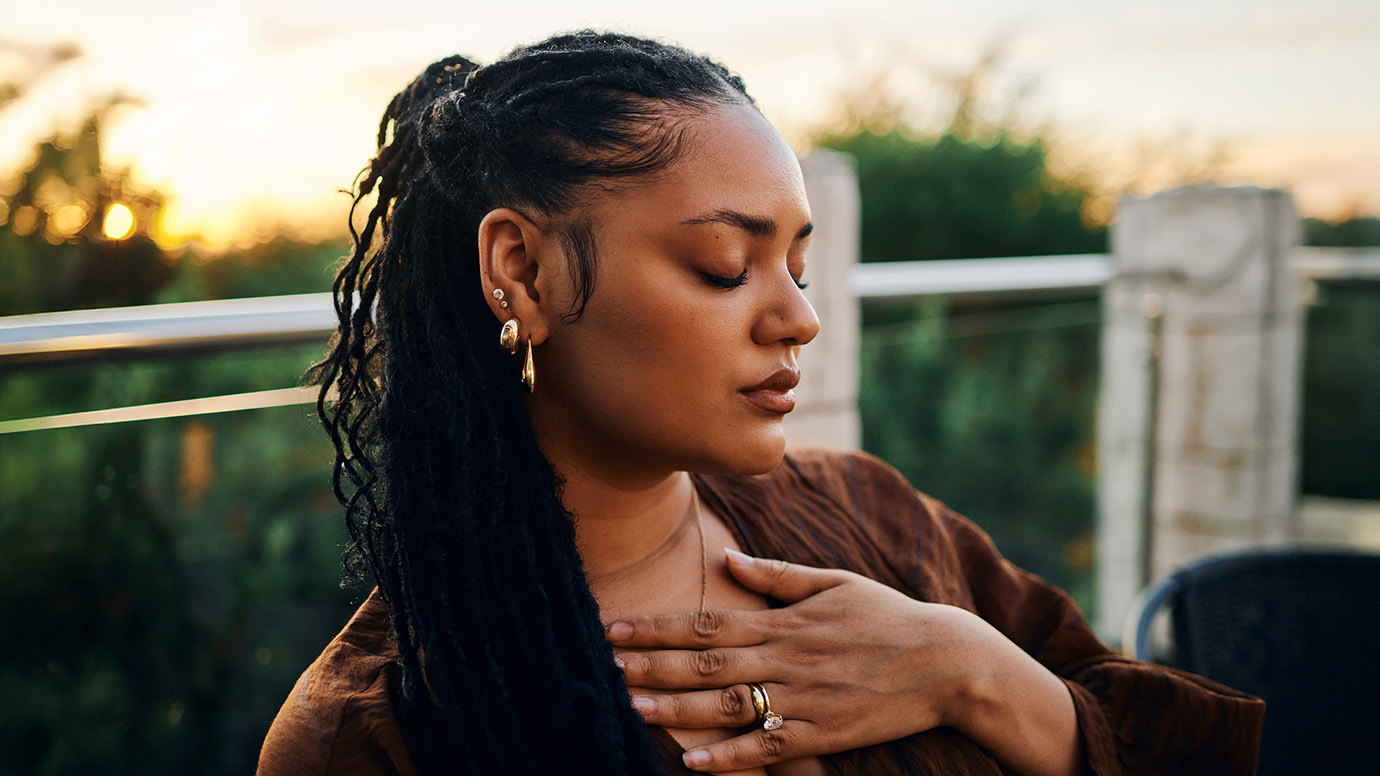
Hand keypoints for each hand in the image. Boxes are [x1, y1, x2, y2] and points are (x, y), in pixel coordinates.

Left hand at [607, 549, 1006, 771]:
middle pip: (707, 662)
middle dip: (653, 664)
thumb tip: (729, 558)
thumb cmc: (888, 616)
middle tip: (605, 665)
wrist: (945, 660)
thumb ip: (778, 575)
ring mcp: (804, 697)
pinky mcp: (823, 733)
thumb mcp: (834, 582)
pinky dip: (730, 756)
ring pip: (729, 703)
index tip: (618, 627)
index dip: (660, 627)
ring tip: (633, 707)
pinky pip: (768, 747)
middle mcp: (786, 657)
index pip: (709, 621)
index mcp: (784, 621)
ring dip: (678, 708)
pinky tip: (694, 762)